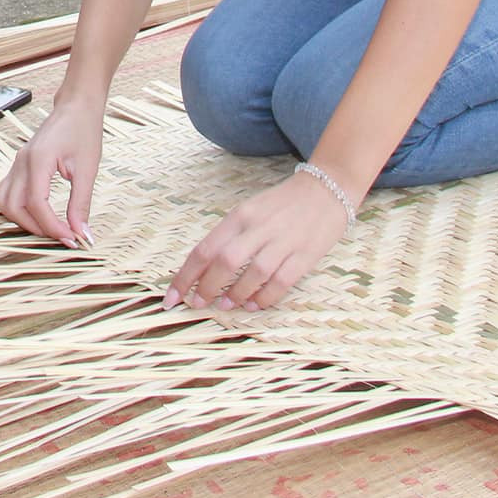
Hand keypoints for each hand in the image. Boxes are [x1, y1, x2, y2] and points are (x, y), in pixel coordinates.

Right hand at [0, 96, 104, 245]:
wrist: (76, 107)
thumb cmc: (84, 130)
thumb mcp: (88, 169)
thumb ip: (81, 203)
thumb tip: (81, 233)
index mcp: (38, 160)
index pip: (36, 203)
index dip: (52, 226)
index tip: (72, 238)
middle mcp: (21, 162)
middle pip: (13, 206)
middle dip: (35, 227)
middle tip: (62, 235)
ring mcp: (16, 163)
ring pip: (3, 201)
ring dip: (22, 220)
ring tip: (47, 226)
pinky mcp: (19, 166)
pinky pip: (6, 192)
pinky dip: (17, 208)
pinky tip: (39, 213)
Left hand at [163, 169, 353, 313]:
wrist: (326, 190)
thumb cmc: (282, 205)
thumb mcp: (250, 211)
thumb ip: (229, 237)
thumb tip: (203, 269)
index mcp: (240, 216)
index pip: (205, 248)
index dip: (184, 275)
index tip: (171, 296)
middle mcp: (258, 227)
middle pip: (225, 261)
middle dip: (206, 287)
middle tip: (197, 304)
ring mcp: (283, 242)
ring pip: (253, 273)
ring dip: (235, 295)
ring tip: (224, 306)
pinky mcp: (305, 256)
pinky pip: (281, 282)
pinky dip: (265, 297)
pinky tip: (254, 305)